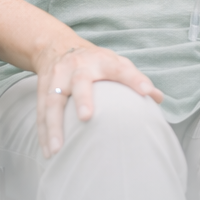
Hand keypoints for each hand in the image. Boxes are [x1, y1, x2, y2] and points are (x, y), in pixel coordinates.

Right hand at [35, 44, 162, 157]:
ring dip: (54, 125)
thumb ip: (134, 78)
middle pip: (80, 80)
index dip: (134, 78)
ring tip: (57, 149)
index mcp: (101, 60)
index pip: (120, 68)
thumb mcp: (114, 62)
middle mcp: (78, 67)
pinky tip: (48, 153)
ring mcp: (58, 78)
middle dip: (83, 97)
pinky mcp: (42, 90)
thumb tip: (158, 98)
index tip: (146, 92)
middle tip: (87, 116)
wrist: (56, 46)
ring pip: (53, 101)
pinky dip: (43, 133)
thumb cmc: (94, 61)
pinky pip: (40, 113)